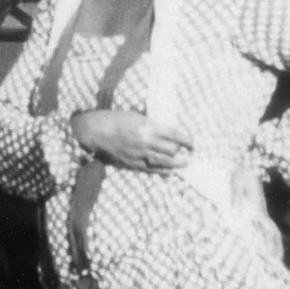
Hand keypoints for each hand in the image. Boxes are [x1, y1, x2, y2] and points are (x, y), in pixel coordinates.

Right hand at [71, 110, 191, 171]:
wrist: (97, 131)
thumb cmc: (116, 120)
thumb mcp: (137, 116)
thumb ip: (153, 125)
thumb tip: (167, 132)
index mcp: (149, 127)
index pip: (175, 135)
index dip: (187, 140)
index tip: (192, 143)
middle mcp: (146, 142)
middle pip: (172, 150)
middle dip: (182, 152)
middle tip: (189, 152)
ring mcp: (140, 154)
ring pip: (165, 163)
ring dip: (177, 164)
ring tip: (184, 164)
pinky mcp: (133, 164)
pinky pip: (152, 170)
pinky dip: (162, 171)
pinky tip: (169, 172)